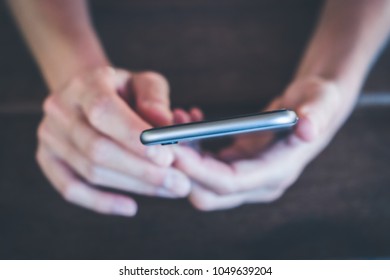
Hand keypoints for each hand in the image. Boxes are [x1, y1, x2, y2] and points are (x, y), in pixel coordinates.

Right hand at [36, 66, 191, 215]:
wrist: (89, 96)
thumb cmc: (125, 91)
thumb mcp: (144, 83)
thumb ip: (155, 98)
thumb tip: (165, 124)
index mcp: (85, 84)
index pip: (103, 111)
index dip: (134, 137)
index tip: (168, 157)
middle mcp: (60, 109)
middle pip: (97, 149)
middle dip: (143, 170)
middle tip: (180, 183)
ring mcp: (50, 136)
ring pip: (89, 171)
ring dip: (134, 186)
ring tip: (170, 190)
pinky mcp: (47, 159)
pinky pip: (71, 189)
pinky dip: (101, 202)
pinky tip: (131, 207)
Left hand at [174, 77, 351, 210]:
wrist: (311, 110)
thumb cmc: (317, 103)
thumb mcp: (321, 102)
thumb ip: (316, 114)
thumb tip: (308, 129)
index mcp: (277, 172)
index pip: (230, 182)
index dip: (197, 168)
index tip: (169, 147)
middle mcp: (259, 183)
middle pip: (208, 193)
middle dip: (180, 169)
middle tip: (157, 138)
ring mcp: (245, 178)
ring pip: (200, 183)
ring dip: (179, 157)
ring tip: (171, 120)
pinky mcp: (235, 167)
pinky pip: (203, 168)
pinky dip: (188, 148)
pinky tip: (185, 121)